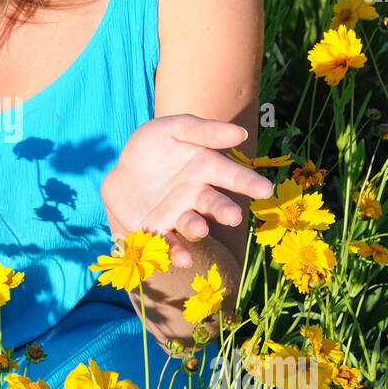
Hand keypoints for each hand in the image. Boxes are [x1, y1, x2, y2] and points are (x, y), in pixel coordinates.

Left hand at [99, 114, 274, 268]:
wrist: (121, 171)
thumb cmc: (153, 147)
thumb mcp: (172, 129)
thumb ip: (204, 130)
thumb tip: (240, 133)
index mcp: (205, 169)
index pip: (230, 175)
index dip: (248, 183)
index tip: (266, 190)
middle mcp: (196, 196)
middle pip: (214, 204)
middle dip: (224, 211)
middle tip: (234, 216)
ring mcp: (177, 215)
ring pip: (192, 225)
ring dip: (197, 228)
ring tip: (201, 229)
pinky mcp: (157, 231)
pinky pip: (168, 243)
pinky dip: (175, 252)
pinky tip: (182, 260)